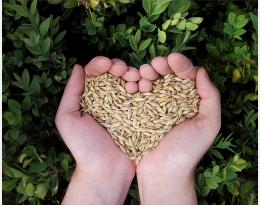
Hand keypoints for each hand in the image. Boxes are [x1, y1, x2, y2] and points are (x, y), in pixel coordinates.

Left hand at [55, 57, 134, 204]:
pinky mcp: (139, 115)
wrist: (106, 170)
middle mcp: (109, 99)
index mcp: (91, 98)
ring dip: (133, 74)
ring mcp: (125, 107)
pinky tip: (144, 85)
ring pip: (130, 82)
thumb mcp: (68, 118)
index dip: (101, 64)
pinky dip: (144, 86)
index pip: (96, 73)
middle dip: (119, 67)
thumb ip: (72, 92)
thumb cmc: (84, 146)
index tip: (107, 64)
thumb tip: (79, 67)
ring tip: (134, 77)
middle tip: (123, 70)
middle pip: (115, 75)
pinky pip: (142, 96)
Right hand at [136, 53, 220, 204]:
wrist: (164, 172)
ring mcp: (152, 106)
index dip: (180, 64)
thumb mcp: (208, 124)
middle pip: (166, 76)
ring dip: (145, 74)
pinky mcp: (138, 112)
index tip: (172, 58)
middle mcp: (171, 100)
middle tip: (153, 66)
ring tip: (142, 75)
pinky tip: (132, 84)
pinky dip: (133, 86)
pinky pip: (135, 95)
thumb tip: (202, 71)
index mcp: (189, 100)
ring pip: (149, 82)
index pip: (185, 76)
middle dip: (160, 66)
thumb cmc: (188, 150)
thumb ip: (211, 97)